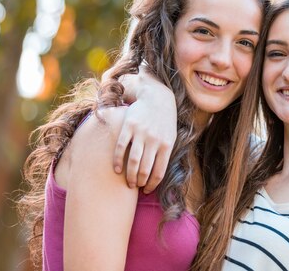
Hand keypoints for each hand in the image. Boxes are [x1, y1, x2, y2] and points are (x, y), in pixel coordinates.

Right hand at [113, 69, 176, 192]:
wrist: (157, 97)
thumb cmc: (164, 121)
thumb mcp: (171, 136)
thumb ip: (165, 154)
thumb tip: (157, 176)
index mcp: (167, 145)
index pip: (158, 172)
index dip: (151, 184)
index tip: (146, 190)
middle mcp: (154, 140)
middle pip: (144, 169)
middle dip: (138, 182)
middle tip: (134, 186)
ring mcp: (141, 133)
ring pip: (132, 161)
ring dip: (128, 176)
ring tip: (127, 182)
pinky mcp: (128, 127)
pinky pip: (121, 148)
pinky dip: (117, 161)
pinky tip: (116, 170)